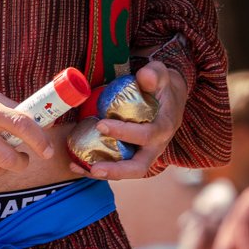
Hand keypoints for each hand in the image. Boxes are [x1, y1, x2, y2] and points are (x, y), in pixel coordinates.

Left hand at [81, 60, 187, 180]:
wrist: (170, 98)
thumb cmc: (162, 85)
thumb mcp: (161, 74)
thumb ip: (154, 74)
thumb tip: (144, 76)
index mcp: (164, 127)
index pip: (146, 135)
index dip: (125, 133)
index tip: (101, 125)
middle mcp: (156, 146)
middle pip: (139, 167)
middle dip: (117, 170)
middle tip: (95, 168)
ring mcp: (145, 154)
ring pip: (126, 171)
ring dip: (104, 174)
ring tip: (79, 168)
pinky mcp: (134, 155)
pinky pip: (117, 166)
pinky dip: (98, 168)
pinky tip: (77, 165)